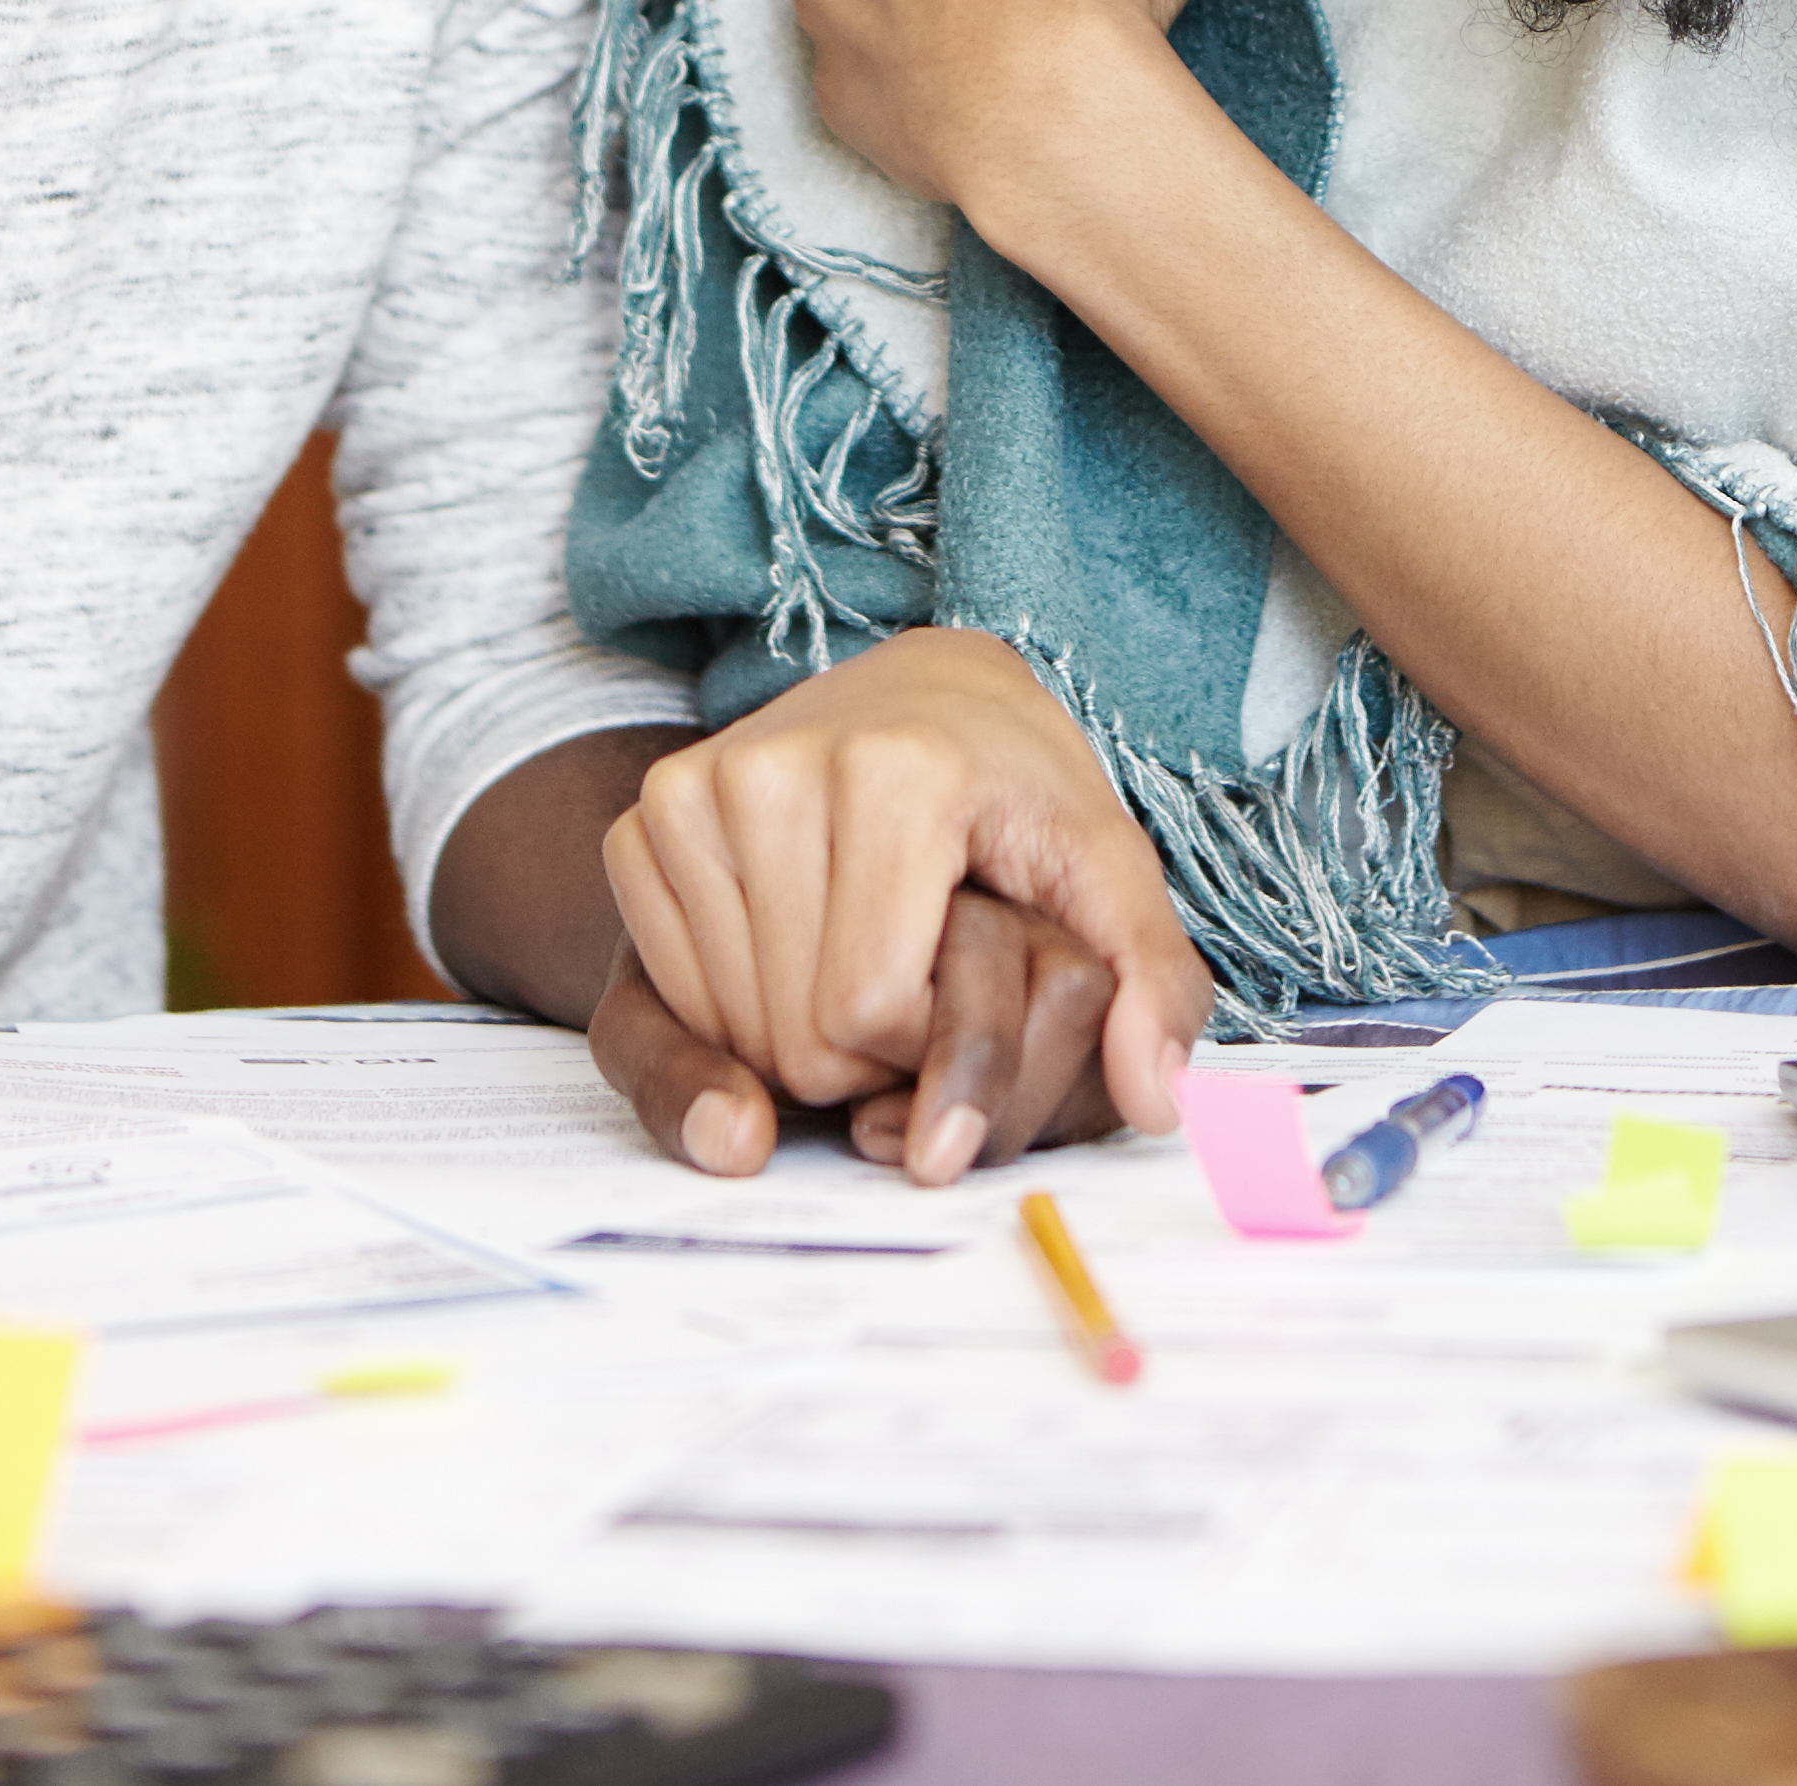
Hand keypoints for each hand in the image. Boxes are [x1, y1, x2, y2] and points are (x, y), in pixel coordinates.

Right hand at [601, 627, 1205, 1132]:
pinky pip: (673, 1002)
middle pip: (796, 1036)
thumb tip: (1155, 1101)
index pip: (870, 1011)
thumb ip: (1151, 981)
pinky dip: (741, 1015)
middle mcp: (770, 766)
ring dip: (801, 1042)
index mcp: (892, 770)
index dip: (928, 1046)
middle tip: (913, 977)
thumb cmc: (1012, 789)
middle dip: (866, 1058)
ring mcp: (689, 791)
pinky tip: (798, 951)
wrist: (918, 695)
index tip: (960, 985)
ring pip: (731, 1032)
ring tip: (860, 957)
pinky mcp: (641, 825)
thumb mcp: (1103, 867)